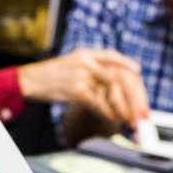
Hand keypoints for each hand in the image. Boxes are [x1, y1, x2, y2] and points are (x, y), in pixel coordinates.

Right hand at [18, 49, 149, 126]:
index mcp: (85, 53)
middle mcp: (85, 61)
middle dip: (132, 93)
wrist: (33, 81)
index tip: (137, 71)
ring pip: (110, 89)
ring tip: (128, 117)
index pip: (111, 55)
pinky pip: (99, 102)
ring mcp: (81, 75)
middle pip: (116, 74)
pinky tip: (113, 119)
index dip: (126, 63)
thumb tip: (113, 84)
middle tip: (139, 107)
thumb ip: (92, 71)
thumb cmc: (54, 76)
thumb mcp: (73, 65)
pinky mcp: (77, 90)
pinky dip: (108, 112)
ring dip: (122, 105)